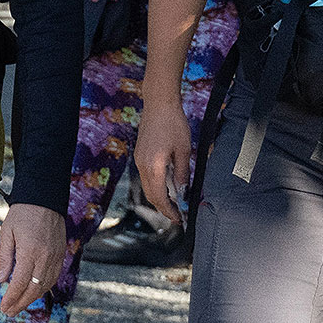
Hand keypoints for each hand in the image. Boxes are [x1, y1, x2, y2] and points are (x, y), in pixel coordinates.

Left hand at [0, 202, 65, 315]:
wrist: (45, 197)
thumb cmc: (23, 213)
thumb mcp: (7, 232)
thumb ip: (5, 258)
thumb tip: (2, 280)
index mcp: (30, 251)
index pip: (21, 283)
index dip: (12, 298)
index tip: (4, 307)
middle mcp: (45, 257)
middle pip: (34, 289)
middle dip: (21, 303)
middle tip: (9, 311)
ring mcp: (55, 256)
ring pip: (45, 285)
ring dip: (32, 298)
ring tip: (19, 304)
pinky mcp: (61, 254)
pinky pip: (53, 277)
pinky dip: (44, 287)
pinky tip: (34, 291)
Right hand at [135, 98, 192, 224]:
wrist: (159, 103)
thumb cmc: (173, 123)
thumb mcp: (183, 150)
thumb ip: (182, 174)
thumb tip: (183, 192)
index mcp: (154, 166)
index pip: (159, 197)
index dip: (169, 211)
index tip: (179, 219)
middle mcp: (142, 165)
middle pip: (150, 195)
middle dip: (163, 208)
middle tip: (177, 215)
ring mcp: (139, 159)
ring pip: (147, 186)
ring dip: (159, 197)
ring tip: (174, 203)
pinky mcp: (140, 154)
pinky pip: (146, 176)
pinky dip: (155, 186)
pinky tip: (167, 185)